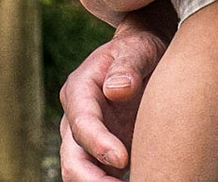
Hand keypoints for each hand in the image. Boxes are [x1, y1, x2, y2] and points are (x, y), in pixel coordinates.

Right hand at [58, 13, 169, 180]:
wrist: (144, 59)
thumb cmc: (142, 50)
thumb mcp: (139, 48)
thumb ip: (129, 64)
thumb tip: (116, 90)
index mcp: (80, 90)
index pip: (82, 123)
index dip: (99, 143)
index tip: (124, 159)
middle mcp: (77, 120)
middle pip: (72, 159)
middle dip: (92, 180)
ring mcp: (87, 141)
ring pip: (81, 174)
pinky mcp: (102, 156)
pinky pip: (101, 178)